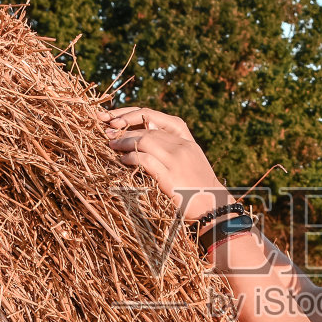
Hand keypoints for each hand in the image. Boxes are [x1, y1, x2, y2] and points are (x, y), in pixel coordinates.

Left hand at [96, 104, 231, 222]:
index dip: (131, 114)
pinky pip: (145, 160)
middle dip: (123, 128)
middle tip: (107, 133)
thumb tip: (148, 129)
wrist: (214, 207)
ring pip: (145, 141)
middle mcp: (182, 146)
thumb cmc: (198, 185)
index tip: (115, 117)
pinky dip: (130, 157)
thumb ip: (171, 144)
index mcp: (186, 139)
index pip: (154, 117)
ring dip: (124, 141)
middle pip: (147, 129)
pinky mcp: (170, 177)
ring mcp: (177, 161)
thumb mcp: (190, 158)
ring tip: (111, 145)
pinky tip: (122, 159)